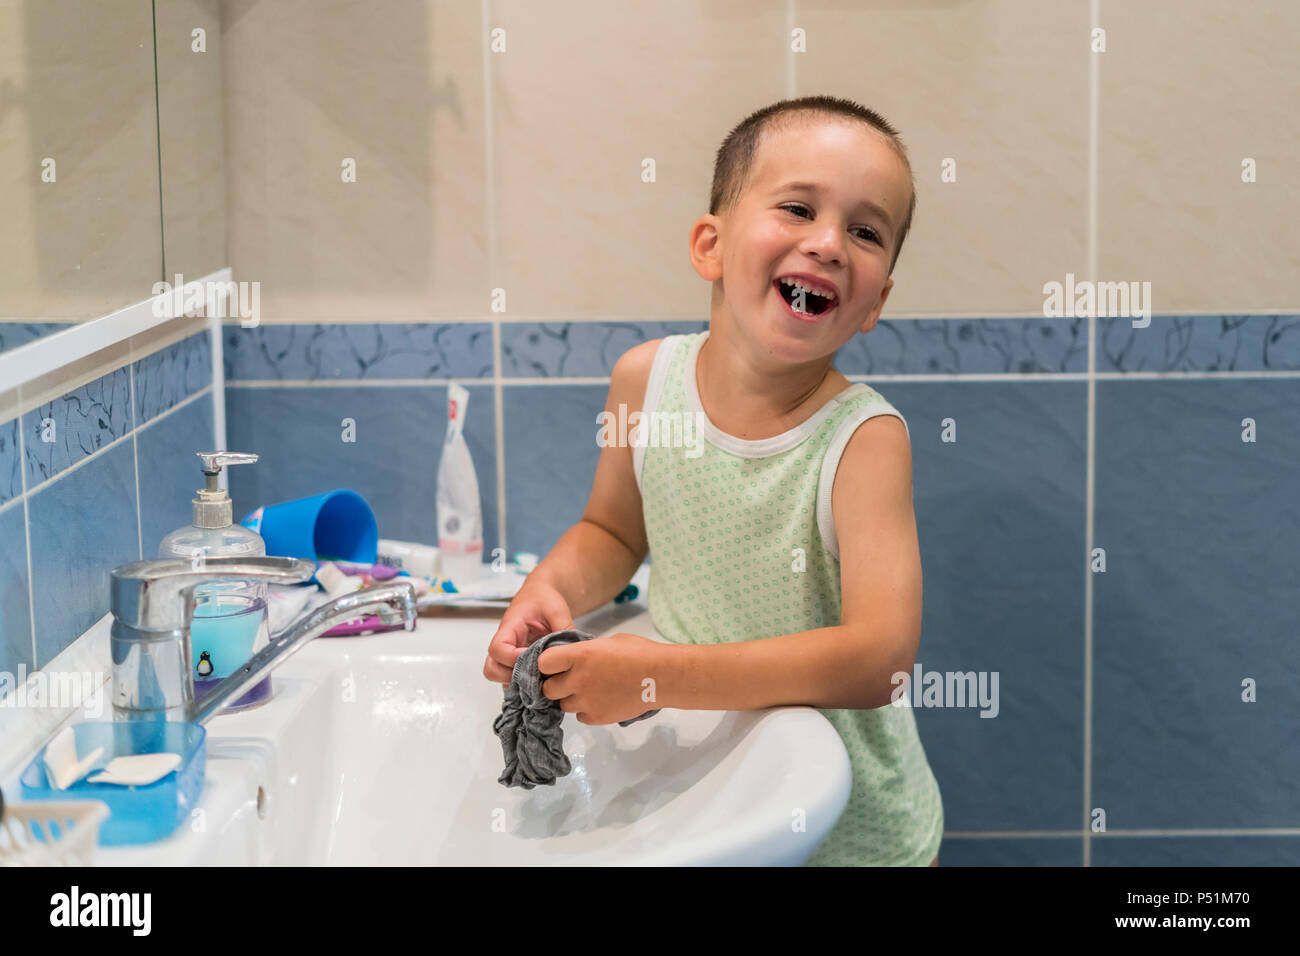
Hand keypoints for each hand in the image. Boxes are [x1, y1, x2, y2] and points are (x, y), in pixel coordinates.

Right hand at [483, 584, 574, 683]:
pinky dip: (524, 686)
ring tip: (541, 680)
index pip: (498, 649)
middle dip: (512, 677)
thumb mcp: (557, 610)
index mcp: (509, 628)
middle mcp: (504, 644)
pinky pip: (511, 680)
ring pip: (499, 678)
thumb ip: (564, 630)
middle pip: (492, 669)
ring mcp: (508, 655)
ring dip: (518, 683)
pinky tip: (543, 682)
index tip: (535, 659)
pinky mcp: (515, 662)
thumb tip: (571, 653)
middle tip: (537, 674)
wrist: (540, 596)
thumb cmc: (544, 599)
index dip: (513, 659)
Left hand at [537, 632, 664, 724]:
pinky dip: (586, 710)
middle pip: (548, 689)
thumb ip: (586, 652)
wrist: (662, 677)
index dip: (548, 663)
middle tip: (571, 680)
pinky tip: (600, 701)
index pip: (543, 662)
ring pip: (563, 705)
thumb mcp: (608, 642)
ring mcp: (587, 701)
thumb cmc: (639, 652)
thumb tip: (575, 660)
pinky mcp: (597, 718)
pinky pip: (580, 716)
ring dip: (572, 698)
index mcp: (580, 655)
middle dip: (557, 684)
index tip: (556, 664)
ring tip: (591, 691)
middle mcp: (578, 679)